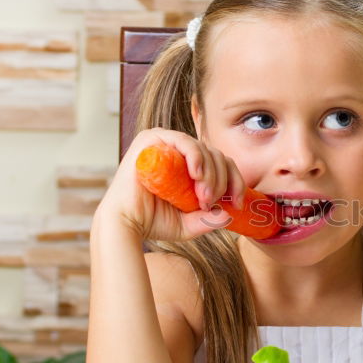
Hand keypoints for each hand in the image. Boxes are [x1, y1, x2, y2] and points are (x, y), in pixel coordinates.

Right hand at [96, 128, 244, 242]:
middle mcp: (179, 150)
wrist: (126, 224)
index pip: (222, 164)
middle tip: (209, 202)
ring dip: (209, 175)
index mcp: (189, 164)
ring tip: (202, 197)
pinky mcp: (152, 139)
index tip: (237, 202)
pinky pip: (184, 141)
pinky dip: (195, 157)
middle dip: (220, 181)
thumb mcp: (191, 223)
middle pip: (216, 156)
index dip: (235, 180)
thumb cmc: (154, 222)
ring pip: (204, 150)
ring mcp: (166, 141)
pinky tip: (196, 175)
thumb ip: (210, 219)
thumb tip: (229, 214)